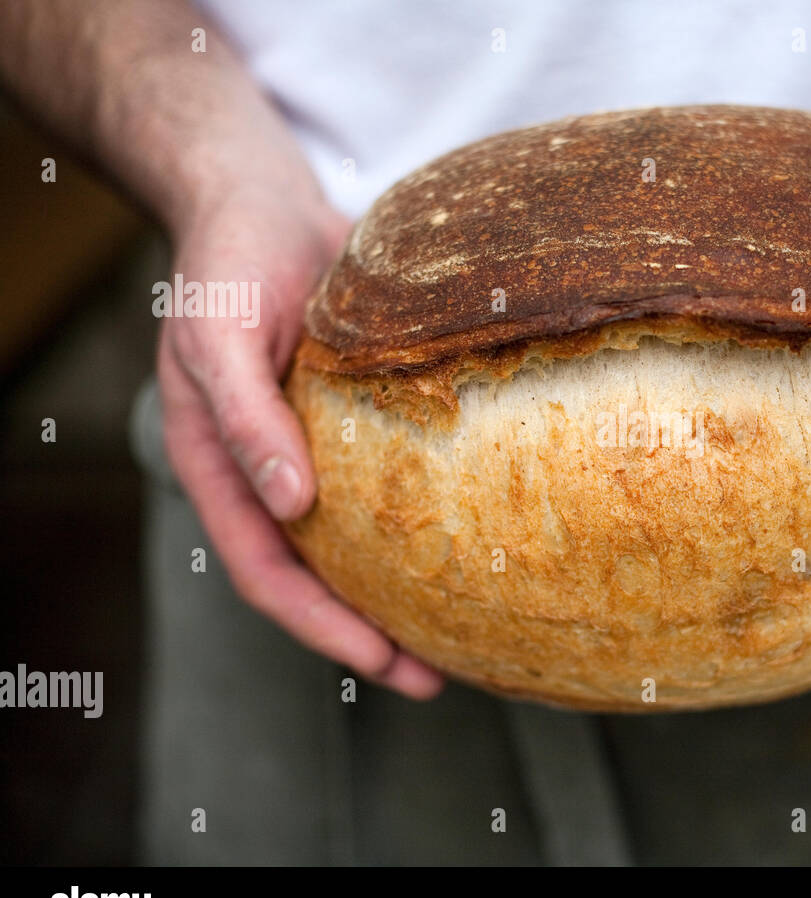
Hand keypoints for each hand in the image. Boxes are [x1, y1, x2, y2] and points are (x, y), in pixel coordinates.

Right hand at [157, 185, 443, 698]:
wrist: (266, 201)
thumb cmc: (231, 263)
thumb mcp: (222, 336)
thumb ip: (245, 419)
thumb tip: (292, 507)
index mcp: (222, 471)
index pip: (266, 573)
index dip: (321, 627)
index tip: (383, 664)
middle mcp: (270, 474)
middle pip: (320, 576)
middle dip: (371, 634)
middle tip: (439, 676)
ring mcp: (317, 451)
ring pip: (362, 541)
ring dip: (406, 589)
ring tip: (472, 628)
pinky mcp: (363, 421)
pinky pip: (396, 484)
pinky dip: (430, 519)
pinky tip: (481, 536)